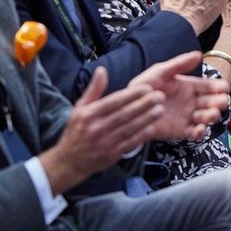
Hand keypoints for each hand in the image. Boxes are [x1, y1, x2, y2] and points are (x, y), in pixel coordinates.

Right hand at [39, 67, 165, 194]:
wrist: (70, 160)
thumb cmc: (77, 130)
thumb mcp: (80, 107)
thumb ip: (94, 89)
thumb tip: (102, 70)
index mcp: (89, 114)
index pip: (113, 102)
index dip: (130, 95)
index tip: (146, 88)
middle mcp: (96, 128)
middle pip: (124, 115)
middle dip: (143, 105)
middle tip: (159, 96)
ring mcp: (105, 143)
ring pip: (129, 129)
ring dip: (146, 119)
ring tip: (160, 109)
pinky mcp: (112, 155)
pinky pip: (129, 144)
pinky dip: (141, 136)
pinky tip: (152, 127)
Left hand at [129, 52, 227, 139]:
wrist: (131, 107)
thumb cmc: (145, 86)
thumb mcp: (161, 71)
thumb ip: (179, 64)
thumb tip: (198, 54)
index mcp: (189, 86)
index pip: (208, 86)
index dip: (218, 87)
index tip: (223, 87)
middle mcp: (191, 102)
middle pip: (211, 102)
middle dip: (219, 102)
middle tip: (221, 102)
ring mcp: (187, 116)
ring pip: (205, 117)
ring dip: (211, 116)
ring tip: (210, 114)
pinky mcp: (180, 130)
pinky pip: (194, 133)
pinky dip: (200, 132)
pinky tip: (199, 128)